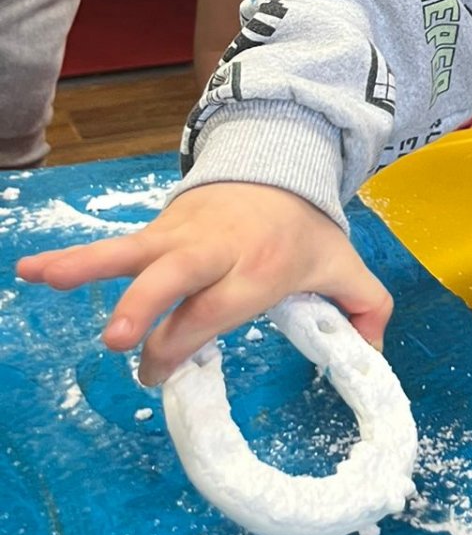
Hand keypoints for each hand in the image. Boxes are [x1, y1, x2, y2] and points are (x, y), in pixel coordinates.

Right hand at [16, 183, 392, 385]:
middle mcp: (215, 250)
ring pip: (133, 252)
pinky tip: (30, 270)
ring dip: (88, 267)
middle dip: (147, 307)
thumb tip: (373, 356)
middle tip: (120, 340)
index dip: (190, 339)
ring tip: (45, 278)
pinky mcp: (159, 230)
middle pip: (176, 278)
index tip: (164, 374)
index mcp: (260, 265)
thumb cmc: (304, 227)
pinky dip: (71, 256)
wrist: (278, 160)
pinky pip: (116, 244)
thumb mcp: (343, 262)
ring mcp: (181, 237)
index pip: (220, 305)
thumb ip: (366, 308)